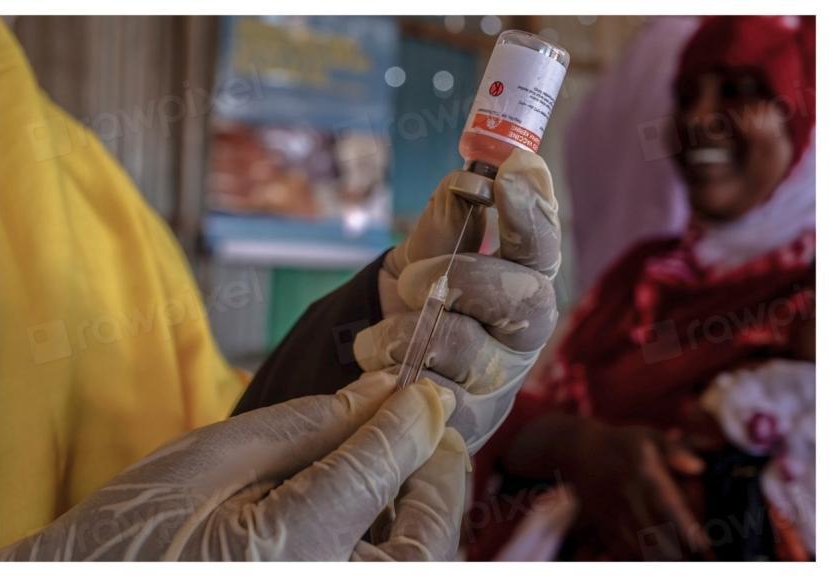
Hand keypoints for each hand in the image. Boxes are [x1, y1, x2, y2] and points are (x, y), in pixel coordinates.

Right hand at [0, 373, 468, 560]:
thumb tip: (381, 392)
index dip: (412, 417)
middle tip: (424, 427)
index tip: (416, 389)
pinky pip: (390, 576)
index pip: (383, 464)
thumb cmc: (131, 536)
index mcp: (295, 550)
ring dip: (428, 513)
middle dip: (438, 472)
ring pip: (423, 564)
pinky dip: (403, 547)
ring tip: (404, 465)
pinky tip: (376, 511)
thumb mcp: (210, 460)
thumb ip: (307, 425)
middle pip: (429, 535)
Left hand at [354, 149, 560, 451]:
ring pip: (468, 351)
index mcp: (522, 282)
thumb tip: (464, 181)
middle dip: (459, 280)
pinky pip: (434, 398)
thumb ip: (445, 224)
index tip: (514, 168)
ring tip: (376, 340)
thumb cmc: (417, 304)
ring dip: (409, 335)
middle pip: (520, 299)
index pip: (542, 245)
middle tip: (411, 281)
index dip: (532, 210)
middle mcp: (523, 333)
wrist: (383, 370)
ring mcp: (500, 382)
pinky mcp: (467, 425)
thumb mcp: (424, 256)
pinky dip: (395, 376)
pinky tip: (380, 372)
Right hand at [569, 422, 710, 559]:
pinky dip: (638, 556)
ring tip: (675, 556)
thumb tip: (699, 467)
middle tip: (696, 556)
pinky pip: (622, 550)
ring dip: (659, 556)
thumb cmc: (622, 444)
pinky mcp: (603, 524)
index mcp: (644, 476)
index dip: (688, 532)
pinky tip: (651, 554)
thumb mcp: (649, 437)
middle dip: (678, 552)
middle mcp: (628, 499)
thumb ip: (675, 450)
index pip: (670, 509)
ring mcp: (613, 514)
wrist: (580, 451)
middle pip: (656, 538)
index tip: (703, 544)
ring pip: (640, 549)